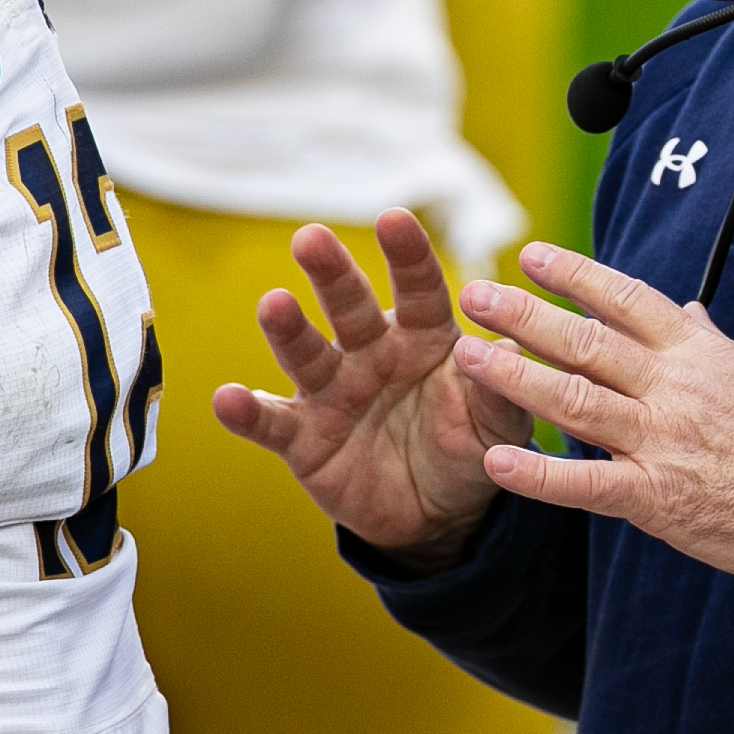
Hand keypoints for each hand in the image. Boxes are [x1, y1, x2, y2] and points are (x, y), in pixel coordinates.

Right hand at [212, 209, 529, 566]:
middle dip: (332, 273)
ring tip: (272, 304)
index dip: (406, 256)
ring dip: (287, 330)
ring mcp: (333, 393)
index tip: (394, 219)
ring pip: (306, 355)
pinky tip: (227, 399)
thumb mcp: (498, 425)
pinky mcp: (304, 440)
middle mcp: (371, 353)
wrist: (437, 514)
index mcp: (423, 338)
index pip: (418, 289)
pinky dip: (248, 412)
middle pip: (350, 307)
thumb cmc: (468, 448)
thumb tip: (506, 347)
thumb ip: (500, 391)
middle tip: (311, 237)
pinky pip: (273, 423)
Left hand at [452, 242, 733, 584]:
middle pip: (586, 341)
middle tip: (475, 294)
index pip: (625, 299)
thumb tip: (685, 309)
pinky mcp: (655, 498)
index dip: (574, 274)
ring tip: (466, 356)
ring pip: (575, 400)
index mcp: (693, 352)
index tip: (530, 254)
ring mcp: (661, 442)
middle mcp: (672, 388)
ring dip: (514, 376)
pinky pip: (586, 484)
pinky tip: (496, 461)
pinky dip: (539, 473)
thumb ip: (705, 341)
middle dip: (524, 315)